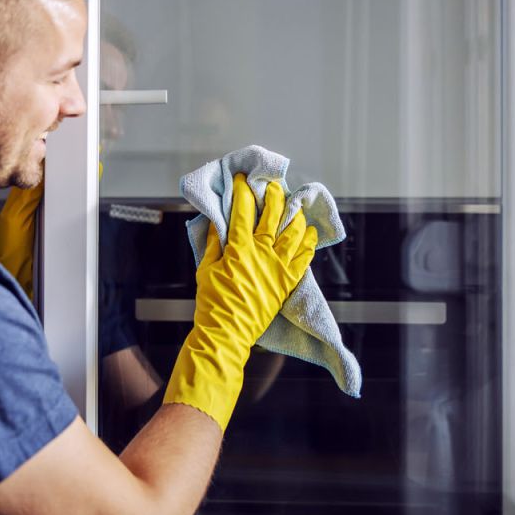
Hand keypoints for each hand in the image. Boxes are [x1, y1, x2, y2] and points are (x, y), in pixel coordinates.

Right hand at [164, 173, 316, 429]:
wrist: (226, 334)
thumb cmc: (212, 304)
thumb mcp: (205, 270)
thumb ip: (214, 244)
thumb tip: (218, 222)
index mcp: (239, 250)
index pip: (242, 211)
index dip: (243, 191)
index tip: (243, 179)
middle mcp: (262, 254)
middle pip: (273, 215)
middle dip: (274, 195)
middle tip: (273, 185)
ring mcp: (278, 268)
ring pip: (294, 233)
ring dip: (295, 215)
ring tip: (294, 205)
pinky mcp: (287, 282)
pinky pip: (305, 258)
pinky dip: (309, 242)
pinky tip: (309, 232)